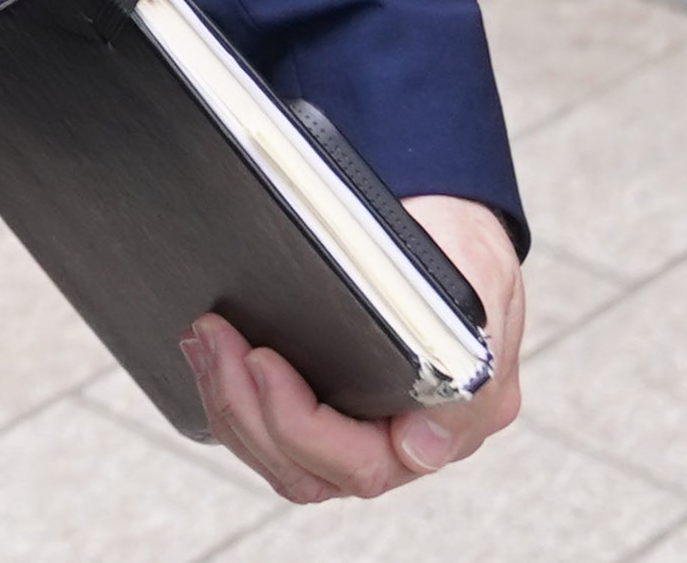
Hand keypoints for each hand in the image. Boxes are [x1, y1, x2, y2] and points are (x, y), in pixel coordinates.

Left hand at [182, 195, 524, 503]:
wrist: (443, 214)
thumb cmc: (463, 247)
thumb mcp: (484, 291)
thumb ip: (470, 373)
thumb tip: (423, 446)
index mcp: (449, 426)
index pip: (363, 464)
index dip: (299, 424)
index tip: (259, 358)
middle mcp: (401, 442)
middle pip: (307, 472)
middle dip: (246, 409)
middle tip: (212, 336)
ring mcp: (359, 430)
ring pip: (279, 459)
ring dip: (229, 404)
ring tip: (202, 339)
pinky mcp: (321, 407)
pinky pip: (268, 433)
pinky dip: (230, 398)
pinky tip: (208, 353)